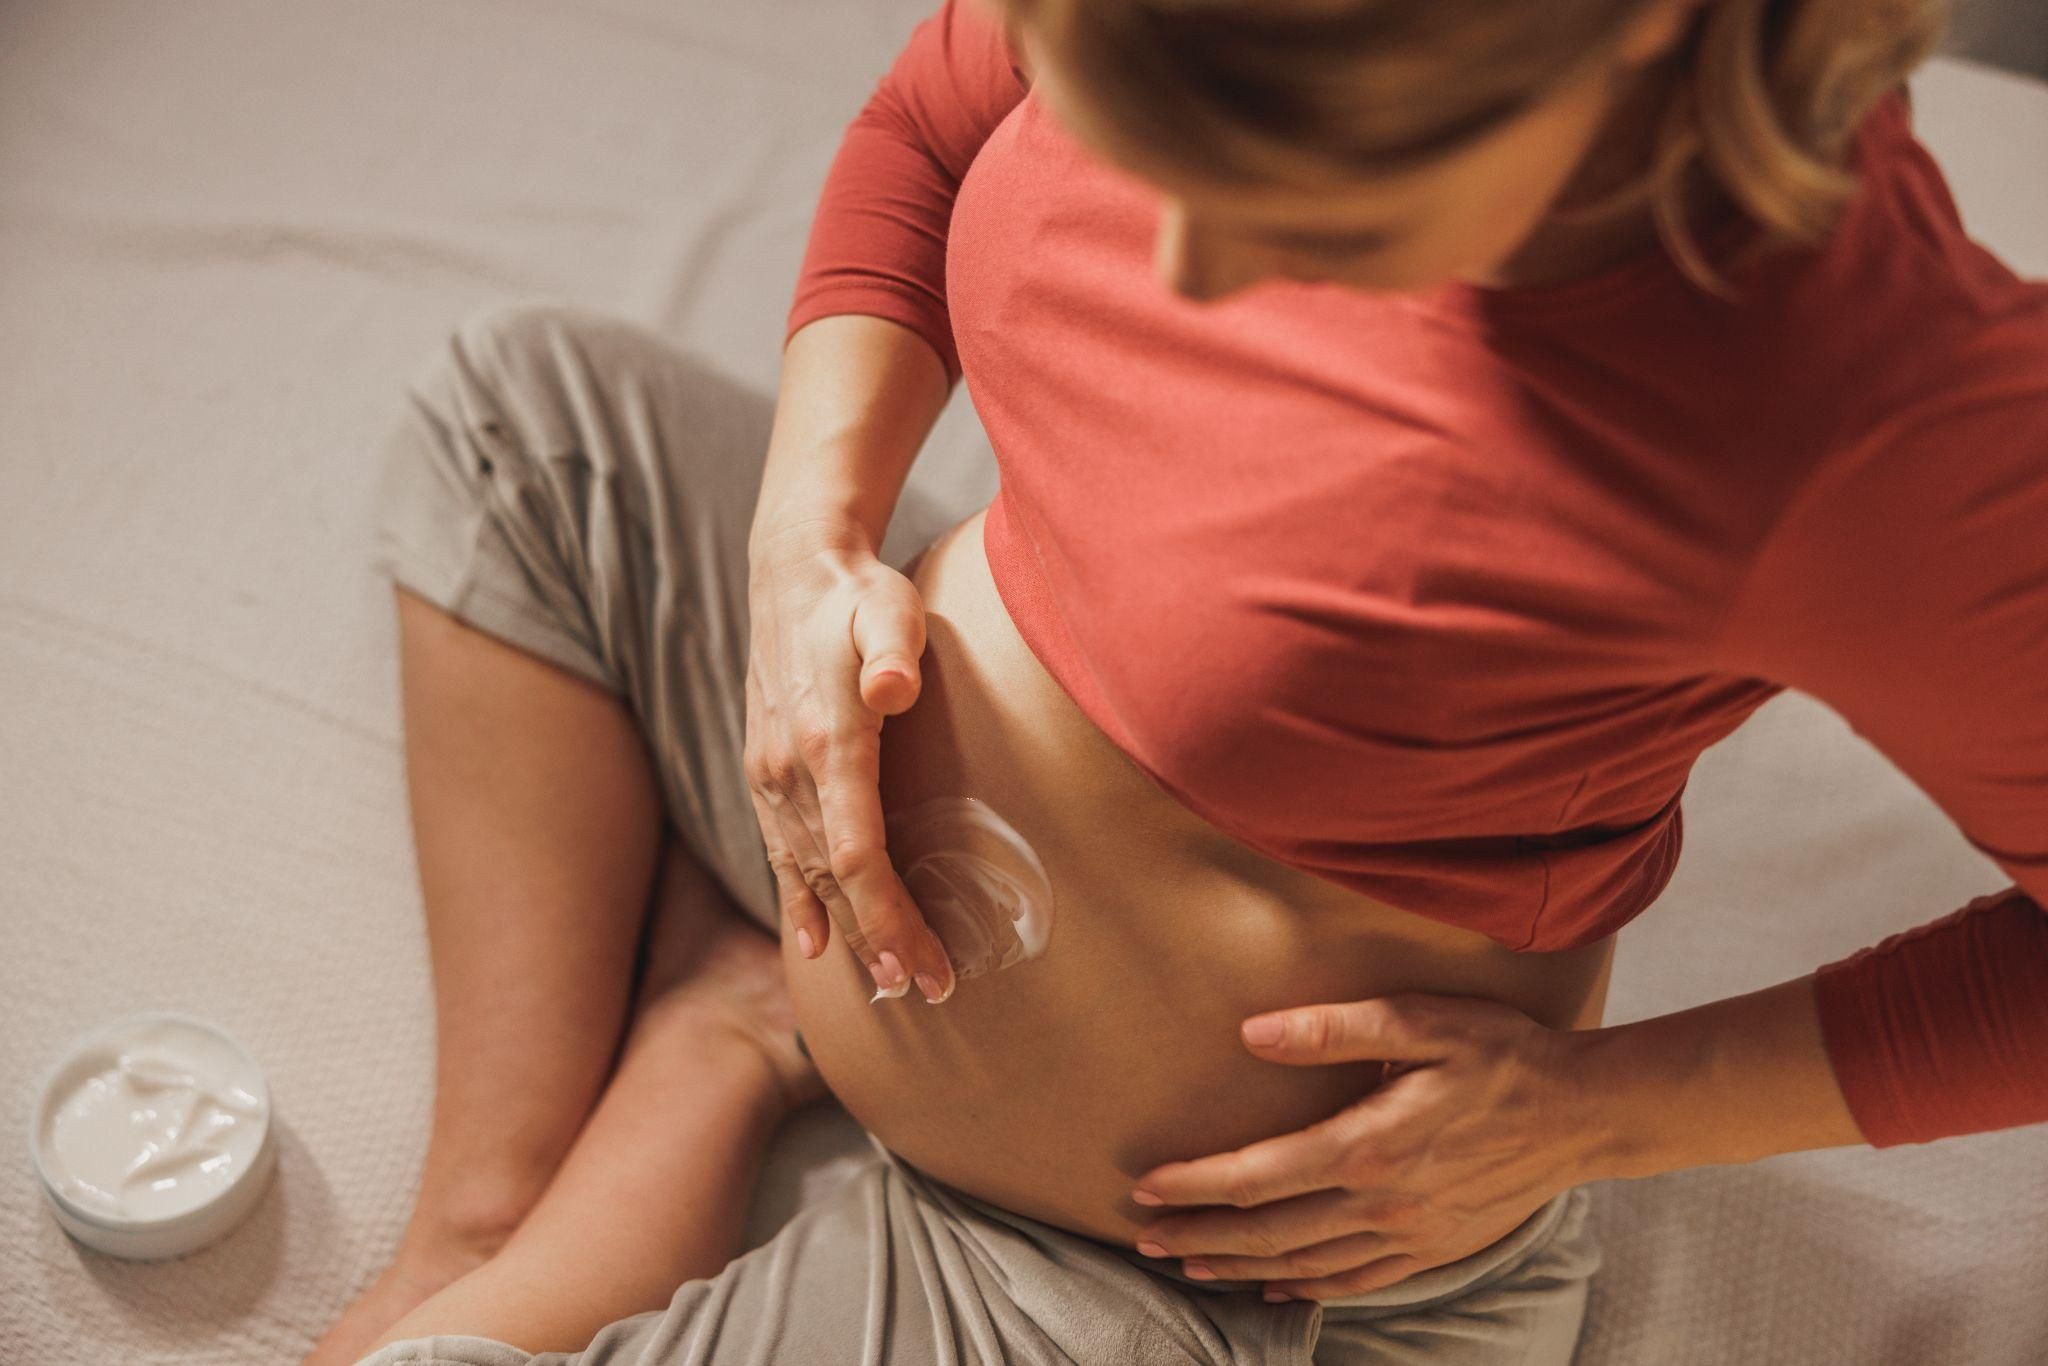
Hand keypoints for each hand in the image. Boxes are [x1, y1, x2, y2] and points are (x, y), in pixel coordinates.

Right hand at [743, 516, 954, 1003]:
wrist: (791, 572)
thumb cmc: (856, 595)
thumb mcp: (886, 608)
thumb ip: (892, 649)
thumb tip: (894, 688)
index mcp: (826, 743)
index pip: (857, 855)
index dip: (890, 917)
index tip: (925, 965)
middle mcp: (790, 772)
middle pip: (837, 880)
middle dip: (880, 941)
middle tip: (926, 989)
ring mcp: (772, 776)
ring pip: (807, 875)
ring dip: (847, 932)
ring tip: (886, 983)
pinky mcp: (767, 773)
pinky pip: (779, 854)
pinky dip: (799, 902)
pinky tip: (815, 944)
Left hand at [1127, 992, 1601, 1301]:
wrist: (1587, 1113)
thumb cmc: (1504, 1054)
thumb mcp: (1422, 1020)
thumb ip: (1333, 1029)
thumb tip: (1253, 1034)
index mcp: (1368, 1145)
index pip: (1258, 1176)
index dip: (1196, 1186)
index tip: (1146, 1189)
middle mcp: (1381, 1203)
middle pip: (1269, 1232)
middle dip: (1201, 1236)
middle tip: (1145, 1239)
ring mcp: (1409, 1236)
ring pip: (1305, 1266)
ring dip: (1242, 1267)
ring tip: (1192, 1263)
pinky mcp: (1435, 1249)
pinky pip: (1357, 1283)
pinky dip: (1309, 1290)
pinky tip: (1279, 1289)